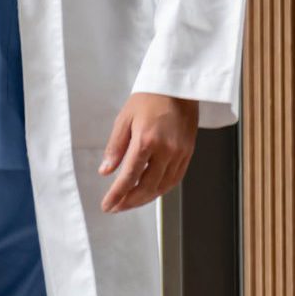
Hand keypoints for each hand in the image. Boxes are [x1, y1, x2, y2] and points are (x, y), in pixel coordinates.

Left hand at [98, 92, 199, 212]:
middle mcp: (166, 150)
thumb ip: (115, 147)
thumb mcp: (124, 119)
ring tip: (129, 203)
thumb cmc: (148, 99)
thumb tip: (106, 171)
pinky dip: (161, 190)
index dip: (117, 194)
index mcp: (147, 140)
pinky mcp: (188, 154)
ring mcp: (180, 154)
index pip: (129, 176)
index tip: (107, 205)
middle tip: (116, 207)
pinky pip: (175, 179)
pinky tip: (149, 193)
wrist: (177, 88)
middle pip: (147, 186)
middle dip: (130, 201)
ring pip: (162, 186)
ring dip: (145, 199)